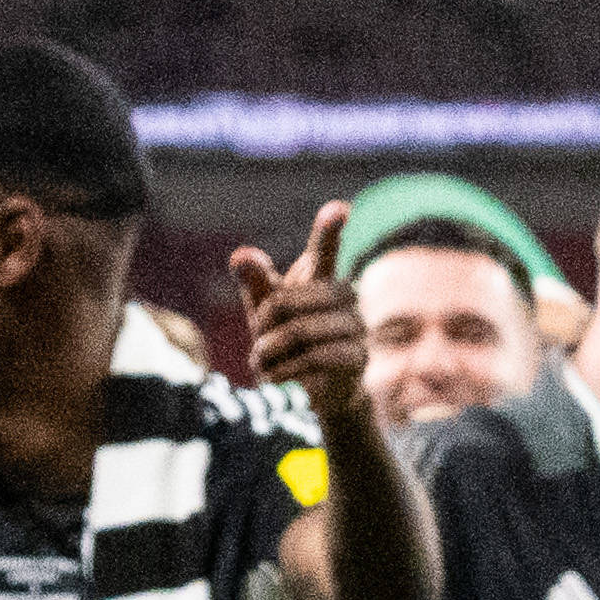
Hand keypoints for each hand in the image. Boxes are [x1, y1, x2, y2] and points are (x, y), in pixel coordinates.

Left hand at [230, 199, 365, 414]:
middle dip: (265, 325)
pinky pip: (316, 359)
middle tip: (258, 340)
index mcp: (321, 279)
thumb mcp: (266, 312)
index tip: (339, 208)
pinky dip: (288, 371)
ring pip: (301, 332)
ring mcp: (356, 326)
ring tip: (265, 362)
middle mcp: (346, 297)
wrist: (318, 390)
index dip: (329, 230)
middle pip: (289, 301)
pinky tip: (281, 377)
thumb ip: (256, 282)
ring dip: (272, 352)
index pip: (324, 251)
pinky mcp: (358, 357)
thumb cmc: (288, 340)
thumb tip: (241, 255)